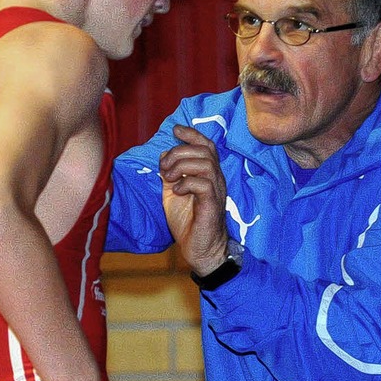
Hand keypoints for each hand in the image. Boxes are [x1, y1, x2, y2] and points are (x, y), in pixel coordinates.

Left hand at [159, 124, 228, 275]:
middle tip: (164, 166)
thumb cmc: (188, 222)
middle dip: (180, 151)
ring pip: (205, 163)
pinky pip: (203, 184)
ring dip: (182, 165)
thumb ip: (169, 175)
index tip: (175, 130)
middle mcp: (216, 179)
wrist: (200, 250)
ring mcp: (216, 191)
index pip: (206, 146)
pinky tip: (177, 191)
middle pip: (204, 150)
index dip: (192, 134)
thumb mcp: (172, 194)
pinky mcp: (212, 205)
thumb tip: (163, 155)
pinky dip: (186, 183)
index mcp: (208, 174)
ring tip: (169, 178)